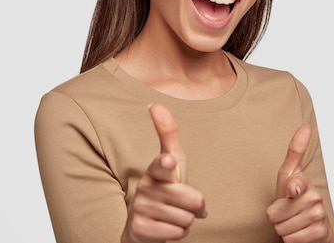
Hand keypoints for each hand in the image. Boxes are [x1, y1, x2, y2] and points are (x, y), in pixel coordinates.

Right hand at [121, 103, 206, 242]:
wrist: (145, 223)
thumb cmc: (165, 186)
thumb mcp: (172, 159)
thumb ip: (167, 133)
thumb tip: (154, 104)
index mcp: (156, 170)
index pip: (162, 165)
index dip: (167, 164)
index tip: (169, 161)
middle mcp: (145, 187)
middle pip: (192, 200)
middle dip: (194, 207)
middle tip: (181, 204)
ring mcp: (140, 209)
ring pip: (186, 219)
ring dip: (185, 221)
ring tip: (172, 215)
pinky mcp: (139, 229)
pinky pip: (177, 234)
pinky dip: (177, 234)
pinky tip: (166, 227)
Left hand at [266, 125, 333, 242]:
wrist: (310, 225)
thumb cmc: (294, 198)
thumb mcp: (288, 174)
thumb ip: (295, 152)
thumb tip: (306, 126)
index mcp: (304, 182)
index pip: (295, 184)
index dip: (292, 189)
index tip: (293, 191)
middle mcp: (314, 197)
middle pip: (277, 212)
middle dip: (277, 215)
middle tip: (285, 211)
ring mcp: (318, 215)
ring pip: (282, 227)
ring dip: (282, 227)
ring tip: (291, 221)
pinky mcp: (319, 233)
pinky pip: (290, 239)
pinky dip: (290, 238)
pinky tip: (298, 231)